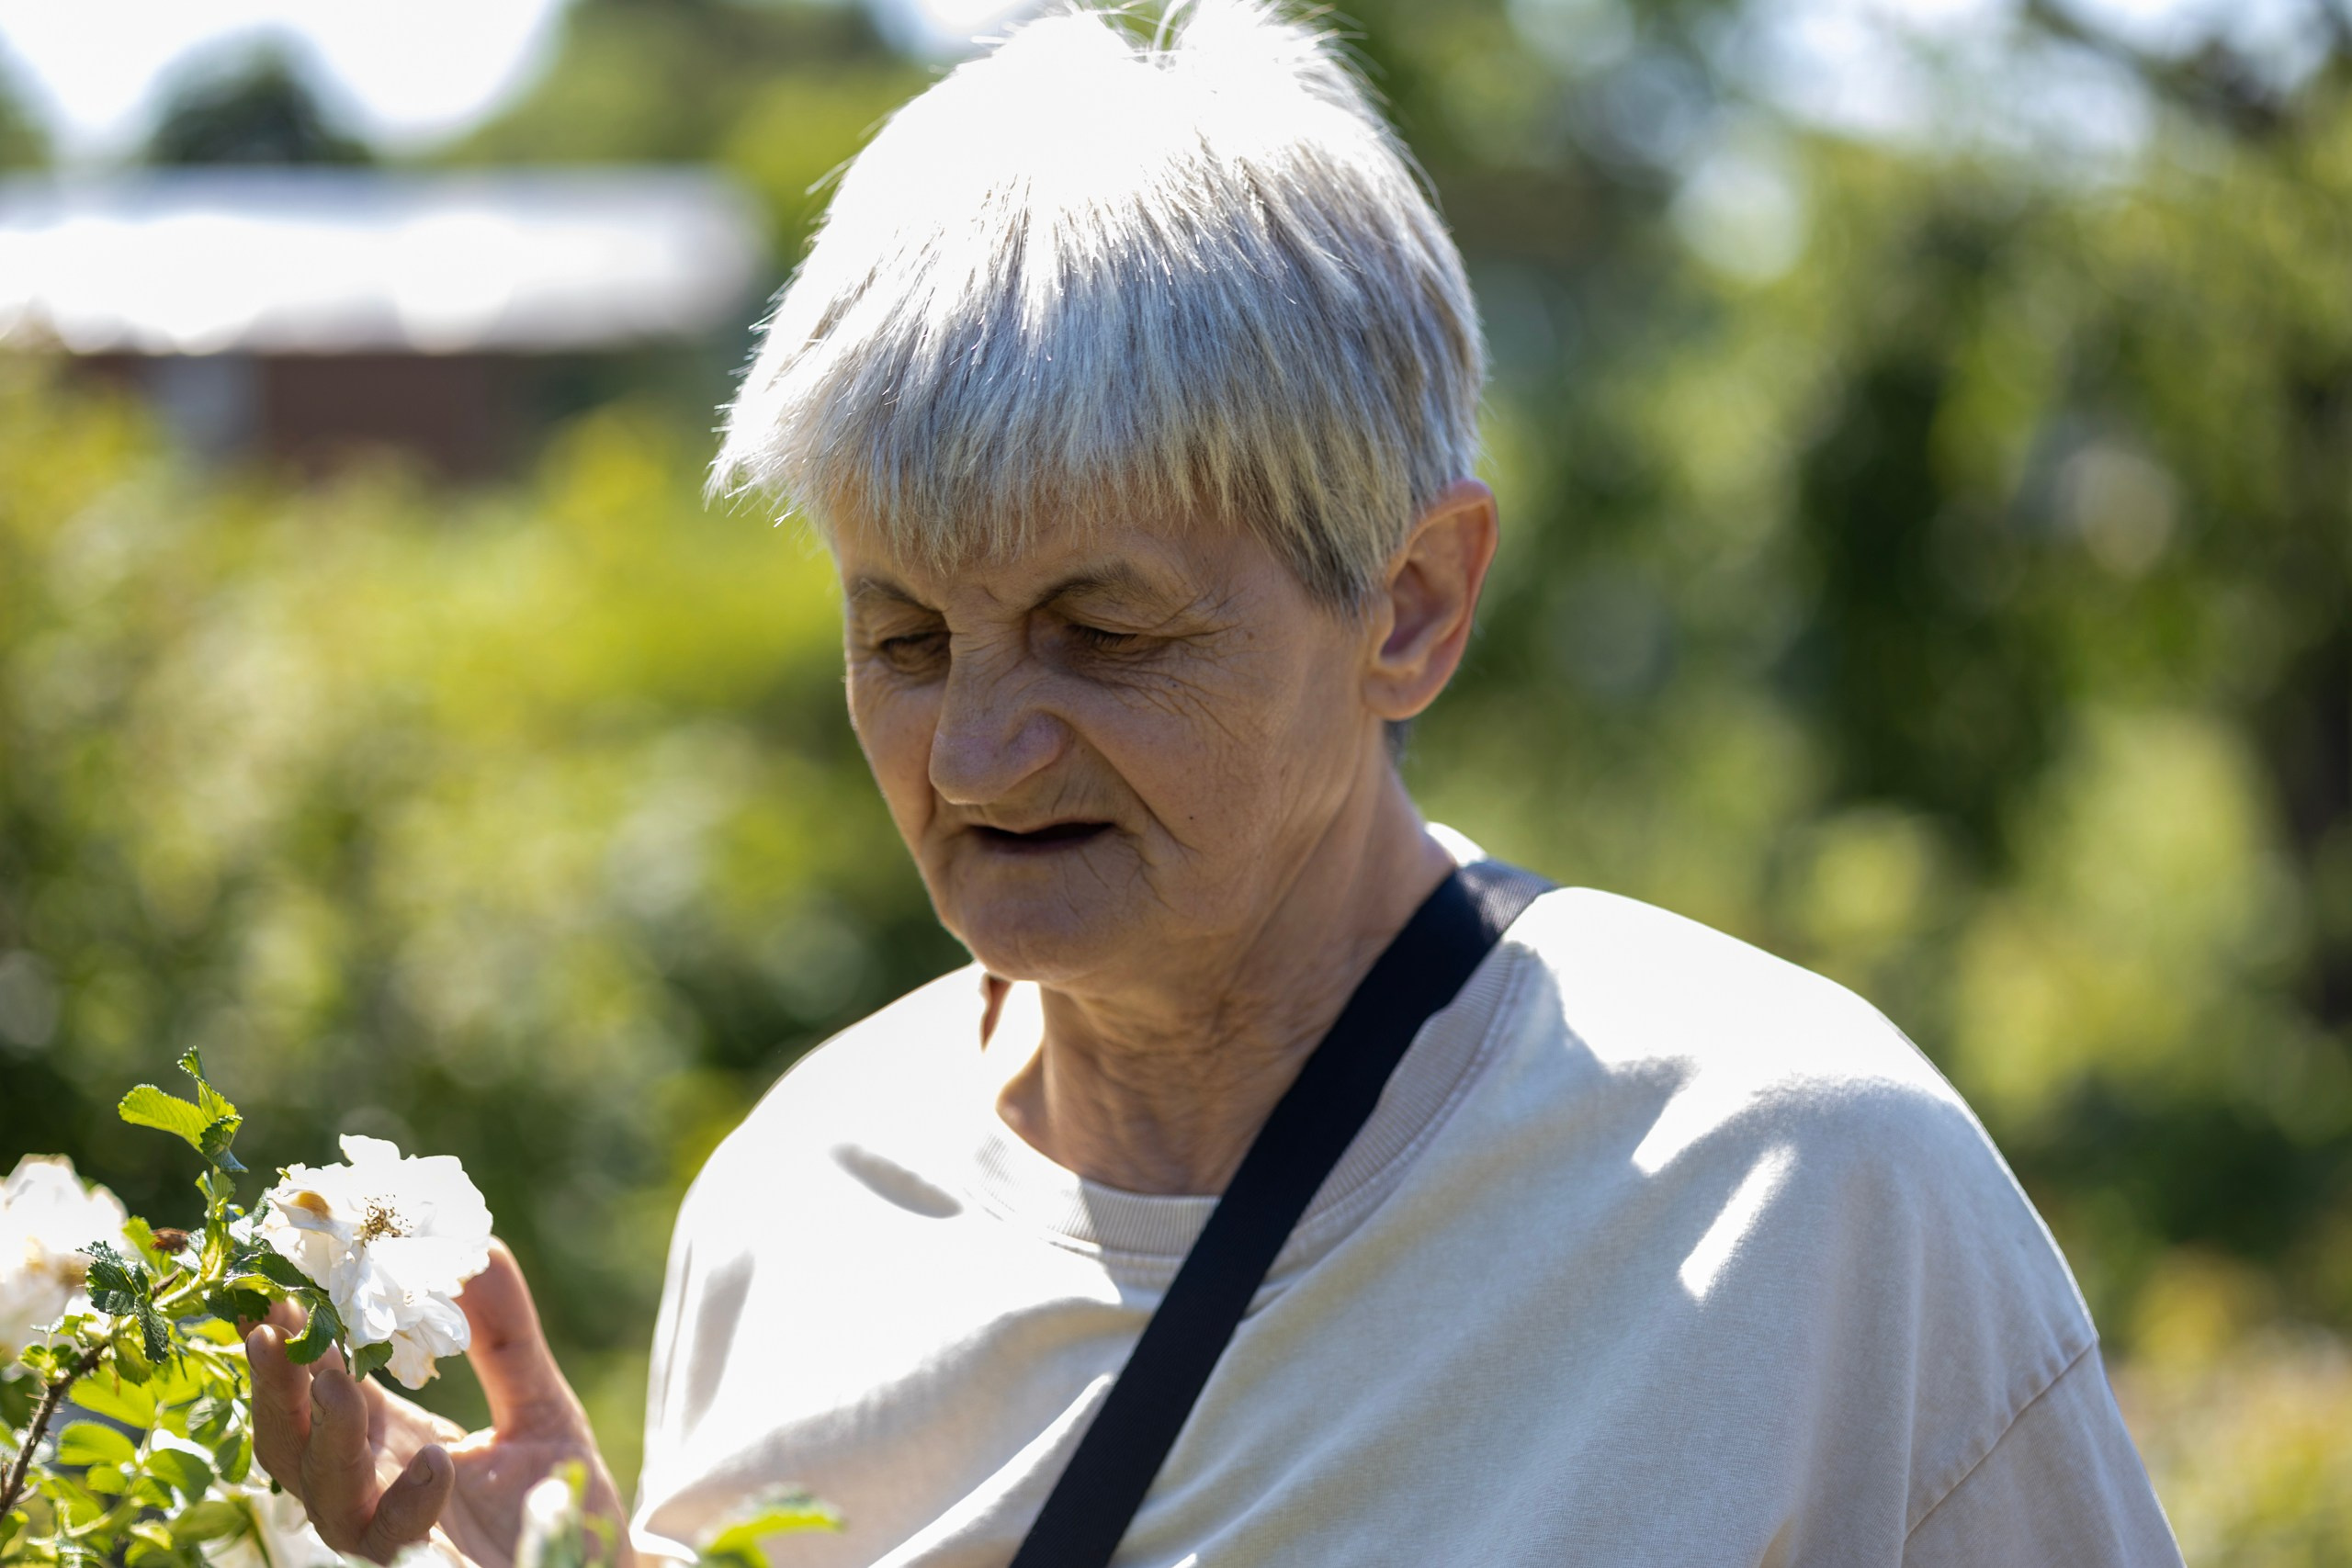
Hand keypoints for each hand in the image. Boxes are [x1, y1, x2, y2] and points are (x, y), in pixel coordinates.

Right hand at [245, 1240, 628, 1567]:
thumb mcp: (538, 1401)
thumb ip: (505, 1334)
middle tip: (279, 1321)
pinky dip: (407, 1505)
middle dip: (276, 1386)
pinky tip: (436, 1460)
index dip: (290, 1339)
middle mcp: (372, 1489)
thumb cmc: (555, 1495)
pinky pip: (392, 1547)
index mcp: (385, 1440)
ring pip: (325, 1498)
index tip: (275, 1280)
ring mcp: (391, 1538)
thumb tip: (479, 1247)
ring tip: (340, 1380)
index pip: (315, 1387)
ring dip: (327, 1437)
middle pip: (288, 1443)